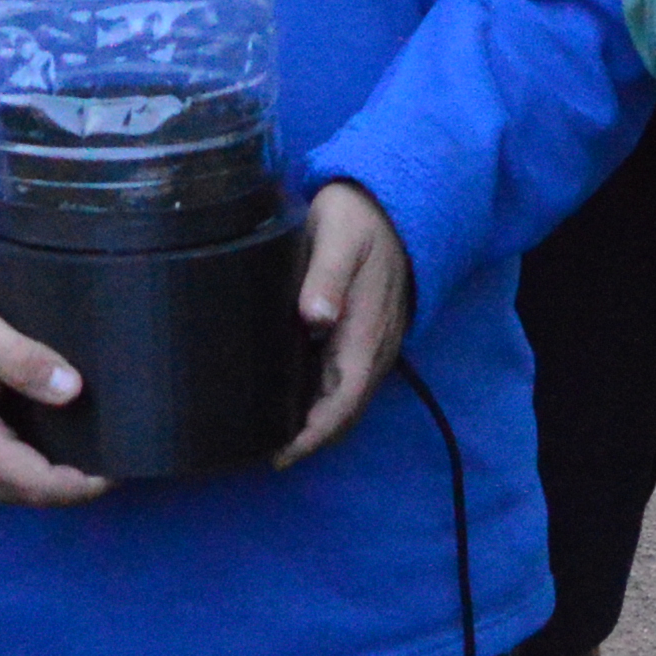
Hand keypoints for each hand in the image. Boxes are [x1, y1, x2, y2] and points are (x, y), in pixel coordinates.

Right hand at [0, 279, 105, 508]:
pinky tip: (45, 443)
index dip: (83, 484)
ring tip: (86, 454)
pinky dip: (20, 466)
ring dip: (44, 478)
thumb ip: (28, 363)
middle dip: (69, 486)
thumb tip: (73, 389)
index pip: (38, 484)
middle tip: (112, 461)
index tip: (119, 470)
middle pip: (24, 493)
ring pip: (5, 486)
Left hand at [273, 179, 413, 466]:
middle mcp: (375, 347)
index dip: (313, 435)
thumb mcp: (337, 236)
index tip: (279, 455)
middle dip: (310, 439)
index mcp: (366, 332)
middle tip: (262, 453)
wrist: (393, 201)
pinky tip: (293, 399)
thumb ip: (325, 276)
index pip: (342, 402)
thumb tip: (315, 317)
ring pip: (345, 399)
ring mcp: (375, 343)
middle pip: (343, 412)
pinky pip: (346, 380)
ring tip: (271, 435)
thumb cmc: (358, 217)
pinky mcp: (368, 334)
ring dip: (316, 423)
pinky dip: (323, 401)